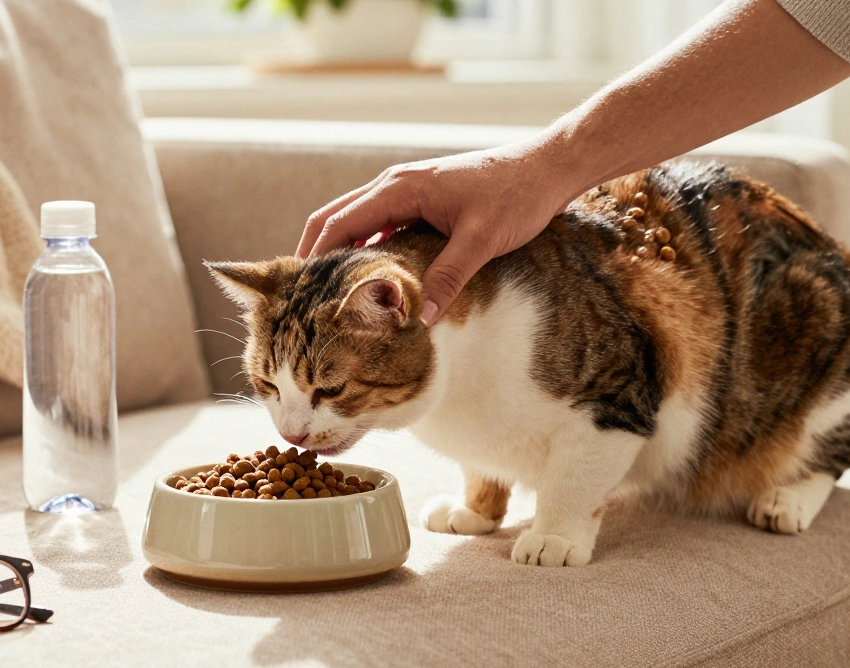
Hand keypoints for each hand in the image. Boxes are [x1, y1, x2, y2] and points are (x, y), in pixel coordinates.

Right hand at [296, 141, 581, 324]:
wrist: (549, 166)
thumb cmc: (517, 195)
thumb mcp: (482, 240)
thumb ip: (448, 277)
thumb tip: (420, 319)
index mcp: (399, 189)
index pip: (337, 223)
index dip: (314, 257)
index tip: (300, 292)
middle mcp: (395, 186)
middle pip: (335, 219)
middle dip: (313, 254)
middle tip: (301, 296)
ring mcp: (407, 192)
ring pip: (356, 222)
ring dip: (339, 252)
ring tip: (328, 293)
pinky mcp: (422, 202)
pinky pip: (380, 226)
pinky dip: (365, 249)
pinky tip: (371, 279)